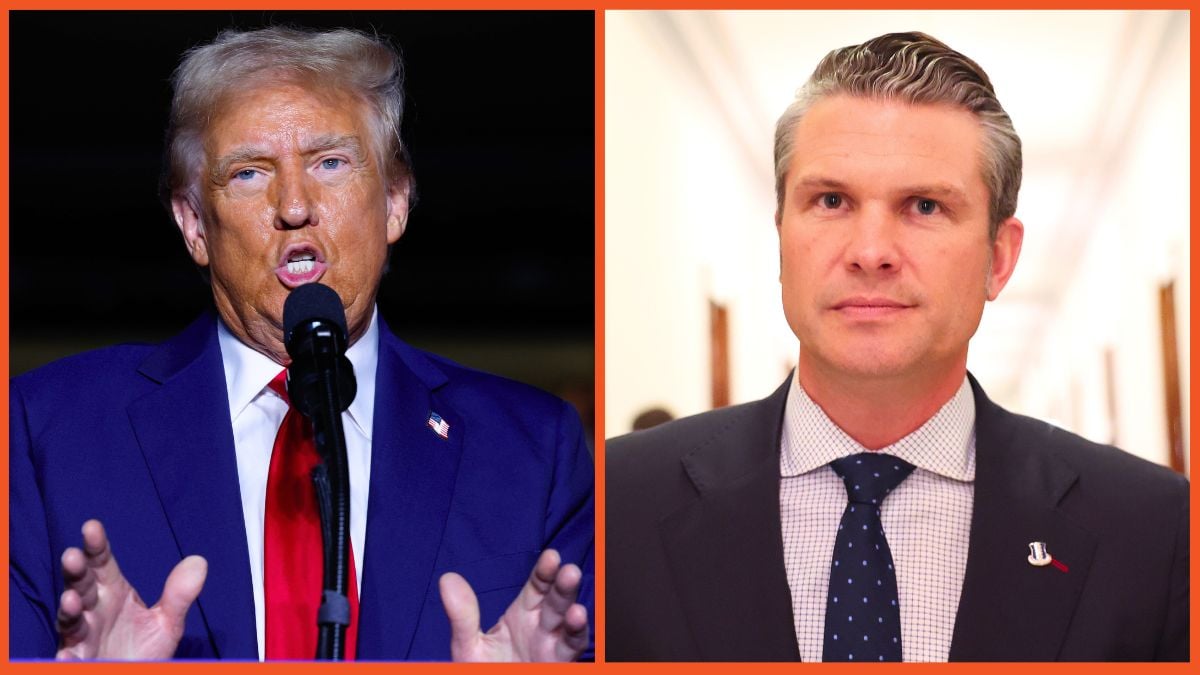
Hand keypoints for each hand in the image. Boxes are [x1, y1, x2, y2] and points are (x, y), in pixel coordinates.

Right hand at [56, 519, 207, 659]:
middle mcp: (93, 611)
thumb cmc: (144, 650)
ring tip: (70, 600)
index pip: (102, 564)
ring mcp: (83, 637)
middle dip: (76, 572)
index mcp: (113, 593)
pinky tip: (67, 654)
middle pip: (81, 586)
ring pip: (71, 620)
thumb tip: (199, 560)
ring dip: (68, 610)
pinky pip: (70, 660)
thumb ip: (179, 594)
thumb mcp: (167, 622)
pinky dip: (67, 657)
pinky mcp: (79, 662)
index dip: (96, 546)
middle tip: (72, 556)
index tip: (92, 526)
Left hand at [439, 549, 588, 661]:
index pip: (538, 586)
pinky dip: (576, 635)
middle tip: (569, 571)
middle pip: (557, 601)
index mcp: (522, 616)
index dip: (545, 571)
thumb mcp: (468, 646)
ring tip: (575, 607)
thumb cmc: (482, 672)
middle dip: (564, 586)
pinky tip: (576, 621)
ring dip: (574, 612)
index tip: (551, 556)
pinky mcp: (559, 664)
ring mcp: (552, 647)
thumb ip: (462, 615)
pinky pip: (571, 648)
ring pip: (568, 624)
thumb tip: (447, 578)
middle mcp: (541, 628)